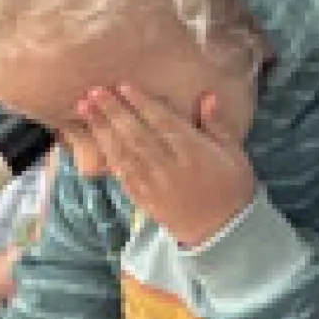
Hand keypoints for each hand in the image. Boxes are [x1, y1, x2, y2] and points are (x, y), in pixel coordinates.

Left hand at [76, 86, 256, 248]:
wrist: (222, 233)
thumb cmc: (231, 188)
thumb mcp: (235, 154)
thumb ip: (218, 125)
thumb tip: (208, 96)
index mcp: (193, 152)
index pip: (162, 122)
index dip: (141, 103)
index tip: (122, 85)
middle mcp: (169, 167)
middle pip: (135, 134)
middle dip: (112, 111)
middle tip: (93, 91)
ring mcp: (153, 184)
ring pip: (123, 152)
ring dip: (102, 129)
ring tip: (84, 108)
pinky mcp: (143, 198)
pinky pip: (122, 173)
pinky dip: (106, 154)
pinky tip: (94, 139)